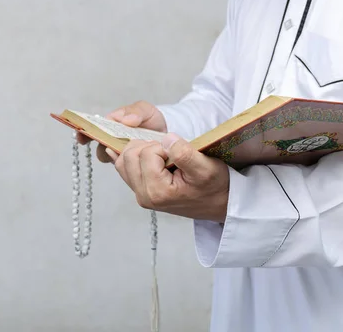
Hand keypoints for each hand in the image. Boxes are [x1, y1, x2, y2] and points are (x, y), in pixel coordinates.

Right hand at [77, 101, 166, 162]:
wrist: (166, 133)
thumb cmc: (151, 119)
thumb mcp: (145, 110)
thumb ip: (135, 111)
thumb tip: (125, 120)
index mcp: (111, 126)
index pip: (92, 129)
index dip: (84, 132)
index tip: (81, 136)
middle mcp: (112, 141)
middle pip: (100, 147)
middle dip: (103, 147)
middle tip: (112, 146)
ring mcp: (120, 154)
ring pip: (112, 159)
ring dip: (118, 156)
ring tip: (131, 150)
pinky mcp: (129, 164)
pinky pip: (123, 166)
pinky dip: (128, 164)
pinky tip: (138, 159)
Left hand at [112, 133, 229, 222]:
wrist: (219, 203)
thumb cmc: (214, 187)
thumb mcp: (206, 168)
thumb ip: (184, 153)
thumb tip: (165, 139)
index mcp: (158, 191)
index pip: (146, 153)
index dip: (163, 146)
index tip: (178, 153)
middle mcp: (144, 195)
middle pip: (130, 156)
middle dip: (148, 146)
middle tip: (168, 151)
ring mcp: (140, 194)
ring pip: (123, 161)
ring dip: (140, 150)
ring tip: (160, 154)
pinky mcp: (140, 190)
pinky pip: (124, 169)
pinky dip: (132, 157)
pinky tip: (144, 153)